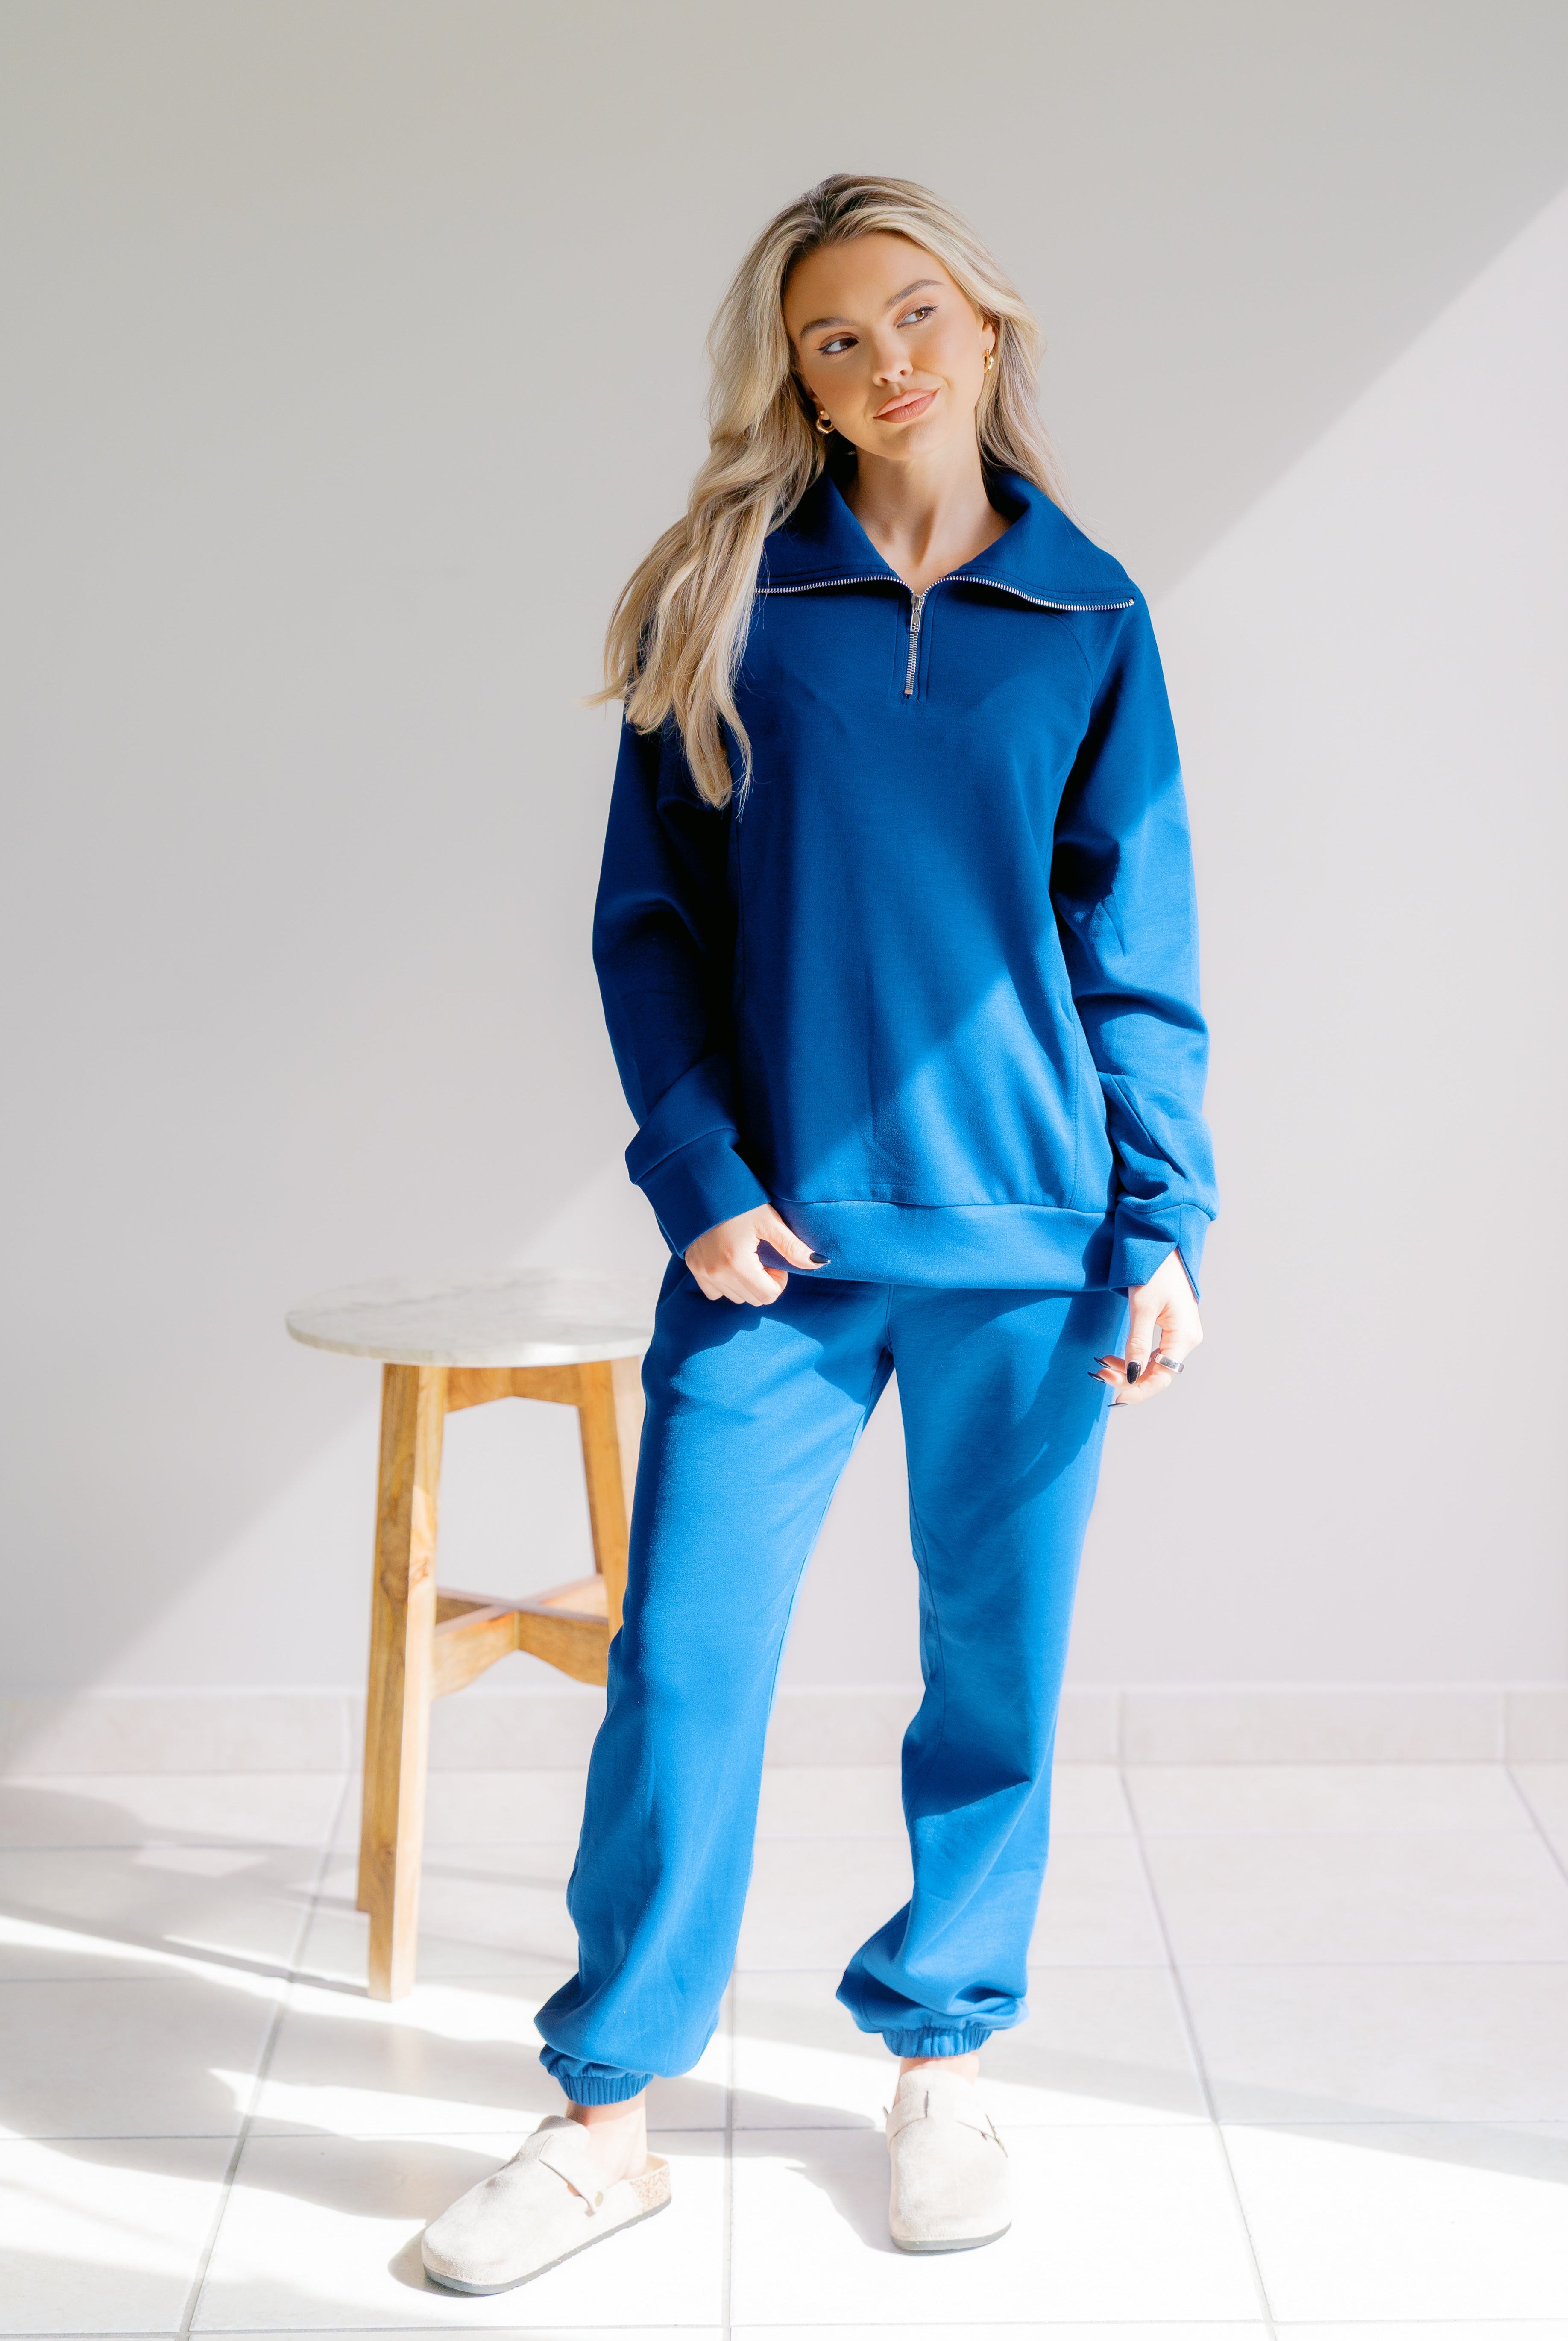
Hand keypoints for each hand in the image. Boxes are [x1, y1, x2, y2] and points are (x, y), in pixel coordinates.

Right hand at [684, 1206, 827, 1305]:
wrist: (706, 1186)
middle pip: (753, 1299)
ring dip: (746, 1284)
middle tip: (763, 1258)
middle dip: (763, 1283)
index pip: (768, 1296)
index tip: (775, 1261)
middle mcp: (716, 1273)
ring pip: (735, 1297)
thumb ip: (793, 1246)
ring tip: (747, 1257)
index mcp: (737, 1263)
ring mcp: (702, 1272)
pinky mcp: (693, 1268)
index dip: (778, 1281)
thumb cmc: (741, 1201)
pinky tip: (729, 1262)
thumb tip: (819, 1264)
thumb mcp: (769, 1221)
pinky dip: (725, 1283)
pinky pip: (713, 1292)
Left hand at [1092, 1249, 1201, 1405]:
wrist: (1161, 1244)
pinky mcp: (1172, 1327)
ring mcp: (1180, 1333)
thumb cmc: (1154, 1270)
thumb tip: (1133, 1375)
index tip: (1115, 1396)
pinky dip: (1134, 1357)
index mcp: (1184, 1336)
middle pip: (1158, 1373)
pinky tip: (1115, 1357)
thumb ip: (1137, 1344)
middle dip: (1129, 1378)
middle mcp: (1187, 1338)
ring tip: (1103, 1364)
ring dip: (1129, 1369)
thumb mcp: (1142, 1308)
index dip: (1139, 1390)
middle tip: (1099, 1374)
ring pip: (1154, 1364)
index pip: (1162, 1377)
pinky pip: (1153, 1352)